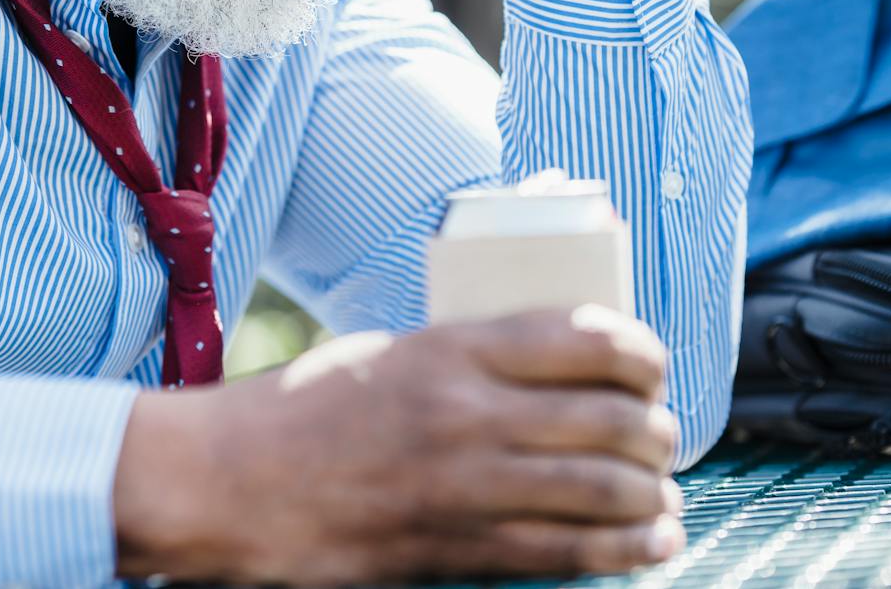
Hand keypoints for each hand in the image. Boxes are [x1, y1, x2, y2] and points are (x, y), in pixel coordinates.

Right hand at [113, 306, 684, 584]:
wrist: (227, 481)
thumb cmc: (302, 409)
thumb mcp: (391, 351)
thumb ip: (470, 356)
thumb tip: (555, 361)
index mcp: (451, 347)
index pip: (585, 338)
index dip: (642, 354)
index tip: (652, 366)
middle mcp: (468, 413)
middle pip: (610, 419)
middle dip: (657, 431)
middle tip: (663, 436)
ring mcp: (465, 486)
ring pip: (603, 490)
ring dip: (653, 494)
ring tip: (662, 495)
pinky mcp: (455, 548)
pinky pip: (566, 551)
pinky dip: (624, 550)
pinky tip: (651, 544)